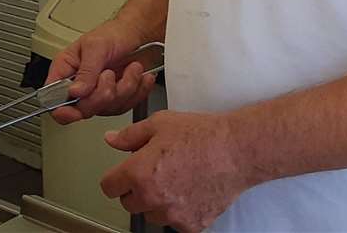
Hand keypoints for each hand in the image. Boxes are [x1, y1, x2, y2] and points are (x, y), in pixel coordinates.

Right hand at [43, 18, 156, 124]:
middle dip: (102, 93)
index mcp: (65, 71)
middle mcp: (79, 87)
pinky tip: (139, 76)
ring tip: (130, 68)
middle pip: (83, 109)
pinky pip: (125, 106)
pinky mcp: (115, 100)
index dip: (62, 110)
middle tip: (109, 74)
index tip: (74, 110)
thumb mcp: (96, 46)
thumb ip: (86, 70)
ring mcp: (97, 95)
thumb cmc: (112, 34)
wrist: (136, 35)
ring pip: (107, 108)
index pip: (53, 99)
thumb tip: (74, 91)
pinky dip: (137, 91)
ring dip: (125, 87)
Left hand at [100, 110, 254, 232]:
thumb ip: (130, 136)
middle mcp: (153, 198)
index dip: (116, 178)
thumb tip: (111, 140)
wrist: (237, 150)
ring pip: (152, 215)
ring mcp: (172, 215)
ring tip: (176, 181)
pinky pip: (175, 223)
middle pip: (129, 203)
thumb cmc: (202, 135)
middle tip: (155, 173)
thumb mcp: (160, 124)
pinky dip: (180, 212)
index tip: (123, 175)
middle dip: (137, 189)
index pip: (109, 187)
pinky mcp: (191, 225)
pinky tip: (190, 192)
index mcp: (138, 173)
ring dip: (157, 203)